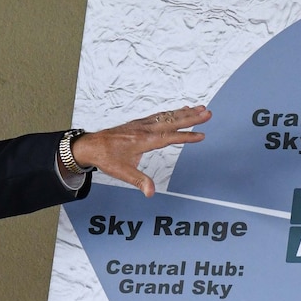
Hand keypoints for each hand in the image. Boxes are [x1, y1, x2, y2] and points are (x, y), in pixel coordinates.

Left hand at [71, 106, 210, 196]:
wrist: (92, 146)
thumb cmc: (107, 158)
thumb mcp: (123, 172)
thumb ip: (139, 181)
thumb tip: (150, 192)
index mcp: (143, 140)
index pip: (170, 137)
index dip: (186, 137)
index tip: (201, 136)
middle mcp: (145, 129)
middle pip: (172, 121)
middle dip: (191, 118)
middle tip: (208, 113)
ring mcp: (143, 124)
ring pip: (167, 116)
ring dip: (184, 112)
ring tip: (200, 108)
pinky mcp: (140, 123)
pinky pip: (160, 115)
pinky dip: (172, 112)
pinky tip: (180, 110)